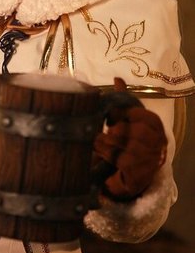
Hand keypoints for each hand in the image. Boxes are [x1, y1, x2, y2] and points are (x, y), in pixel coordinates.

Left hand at [93, 78, 166, 199]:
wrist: (134, 170)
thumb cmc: (129, 139)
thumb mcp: (127, 118)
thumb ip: (123, 100)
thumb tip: (117, 79)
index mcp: (155, 125)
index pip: (145, 116)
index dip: (127, 115)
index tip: (112, 116)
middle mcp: (158, 142)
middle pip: (138, 133)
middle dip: (118, 130)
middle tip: (104, 130)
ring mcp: (151, 158)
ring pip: (130, 148)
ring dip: (109, 143)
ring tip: (95, 140)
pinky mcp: (141, 173)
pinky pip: (124, 162)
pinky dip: (109, 155)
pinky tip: (98, 152)